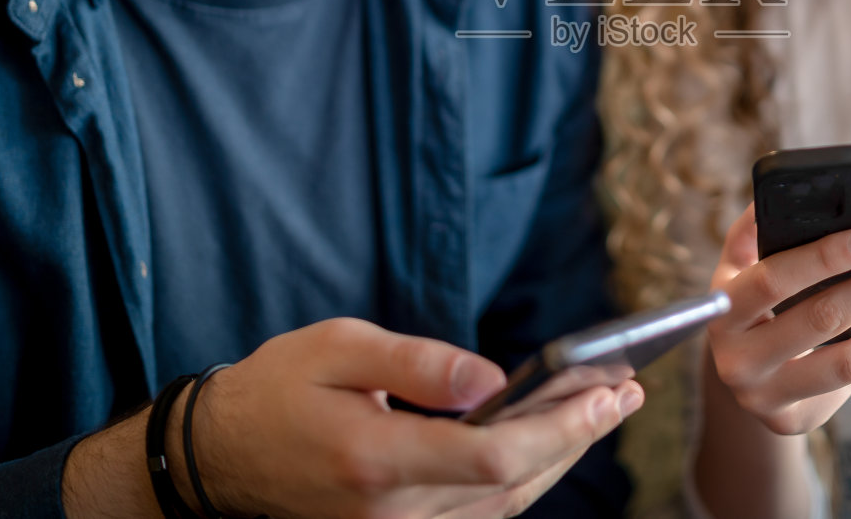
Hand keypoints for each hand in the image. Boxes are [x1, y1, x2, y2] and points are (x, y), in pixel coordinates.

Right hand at [185, 318, 643, 518]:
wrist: (222, 455)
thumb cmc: (280, 388)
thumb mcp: (339, 347)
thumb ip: (418, 362)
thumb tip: (494, 378)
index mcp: (374, 460)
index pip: (492, 457)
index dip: (561, 428)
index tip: (607, 390)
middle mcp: (392, 512)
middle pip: (513, 484)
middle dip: (578, 436)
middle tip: (628, 391)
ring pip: (505, 503)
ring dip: (561, 457)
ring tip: (605, 407)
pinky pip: (483, 512)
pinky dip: (525, 477)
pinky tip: (553, 438)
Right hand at [704, 204, 850, 435]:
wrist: (738, 368)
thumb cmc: (751, 300)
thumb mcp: (738, 265)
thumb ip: (755, 229)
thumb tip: (787, 185)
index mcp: (721, 309)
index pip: (774, 279)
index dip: (825, 258)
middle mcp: (736, 359)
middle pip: (822, 320)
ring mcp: (764, 396)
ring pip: (849, 361)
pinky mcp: (794, 419)